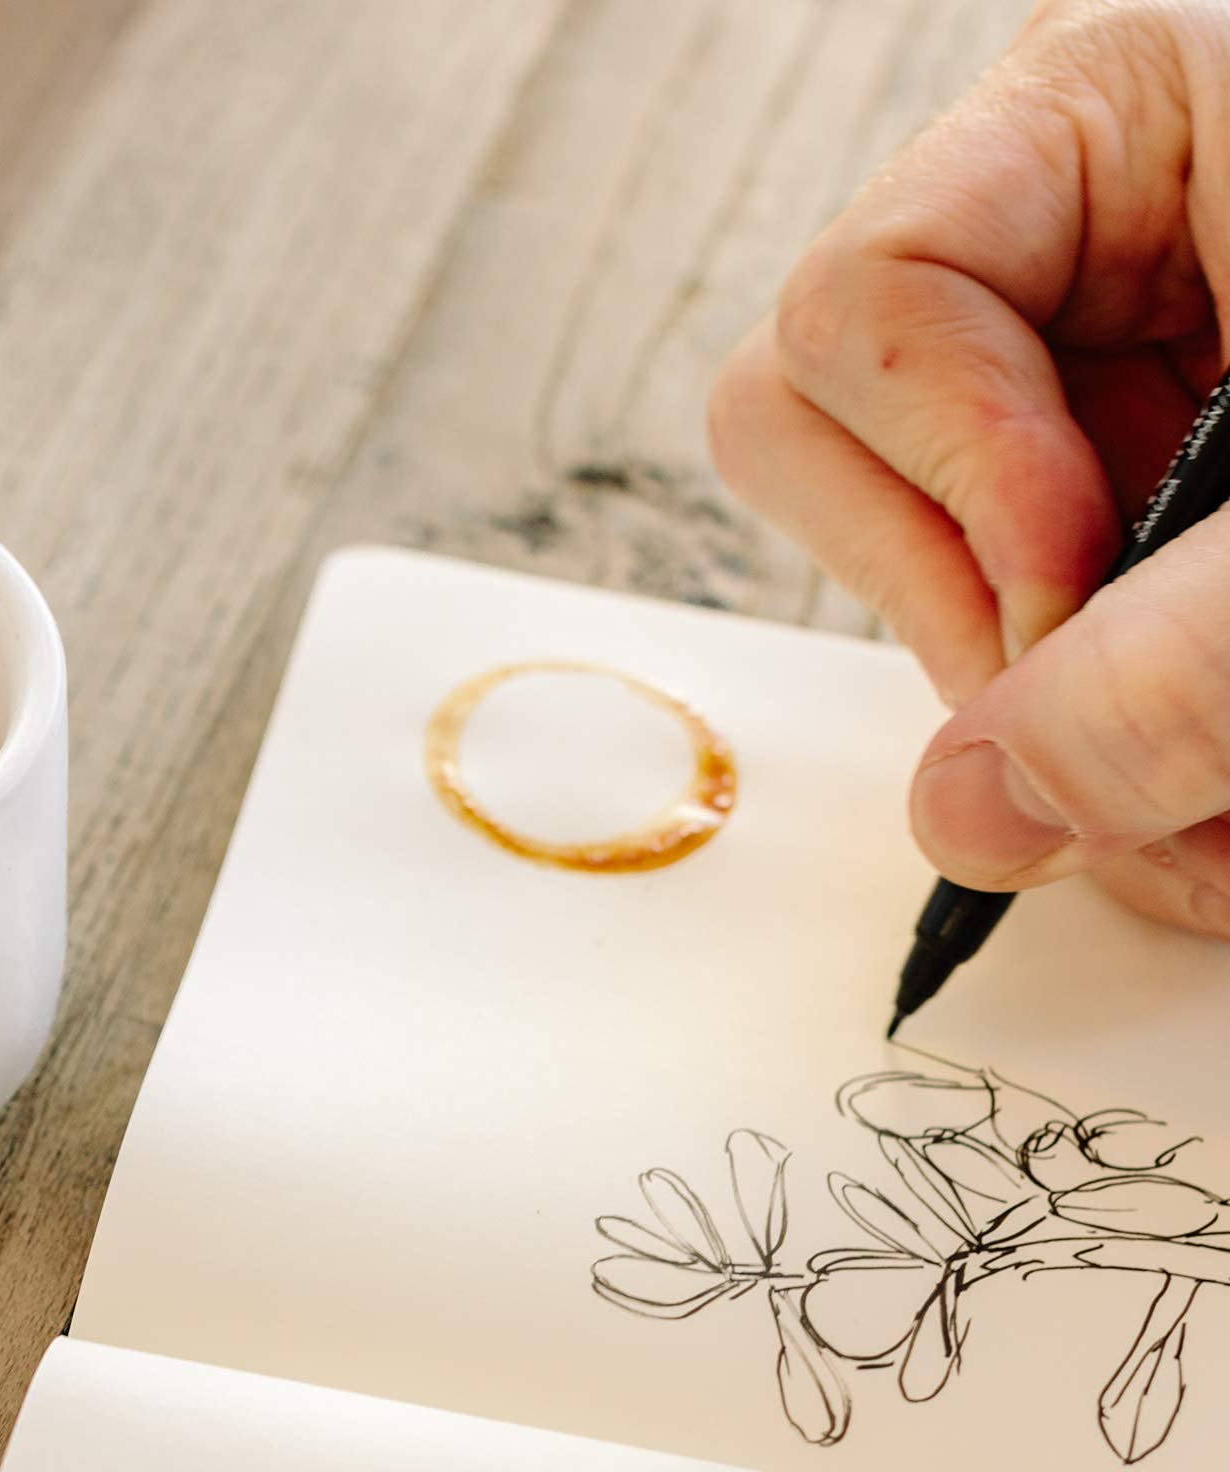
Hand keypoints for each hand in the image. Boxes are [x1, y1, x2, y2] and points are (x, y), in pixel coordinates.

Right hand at [709, 0, 1229, 936]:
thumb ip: (1187, 665)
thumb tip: (974, 815)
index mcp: (1122, 109)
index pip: (866, 302)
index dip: (956, 471)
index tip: (1091, 581)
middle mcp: (1074, 236)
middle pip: (826, 430)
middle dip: (969, 616)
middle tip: (1110, 713)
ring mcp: (1087, 366)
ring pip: (904, 551)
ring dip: (1034, 716)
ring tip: (1197, 810)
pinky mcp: (1123, 482)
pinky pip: (1014, 619)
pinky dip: (1098, 738)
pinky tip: (1203, 797)